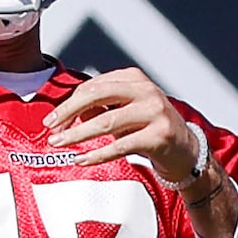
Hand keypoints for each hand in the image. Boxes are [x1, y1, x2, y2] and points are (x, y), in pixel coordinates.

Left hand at [43, 67, 207, 187]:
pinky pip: (120, 146)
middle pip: (97, 96)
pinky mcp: (159, 136)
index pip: (94, 86)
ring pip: (106, 121)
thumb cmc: (150, 129)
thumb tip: (67, 114)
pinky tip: (81, 159)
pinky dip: (96, 154)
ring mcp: (154, 112)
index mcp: (134, 78)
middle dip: (68, 112)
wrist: (187, 152)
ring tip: (59, 143)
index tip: (53, 119)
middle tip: (50, 127)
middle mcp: (145, 90)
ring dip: (77, 134)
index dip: (70, 102)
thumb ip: (99, 107)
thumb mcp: (125, 111)